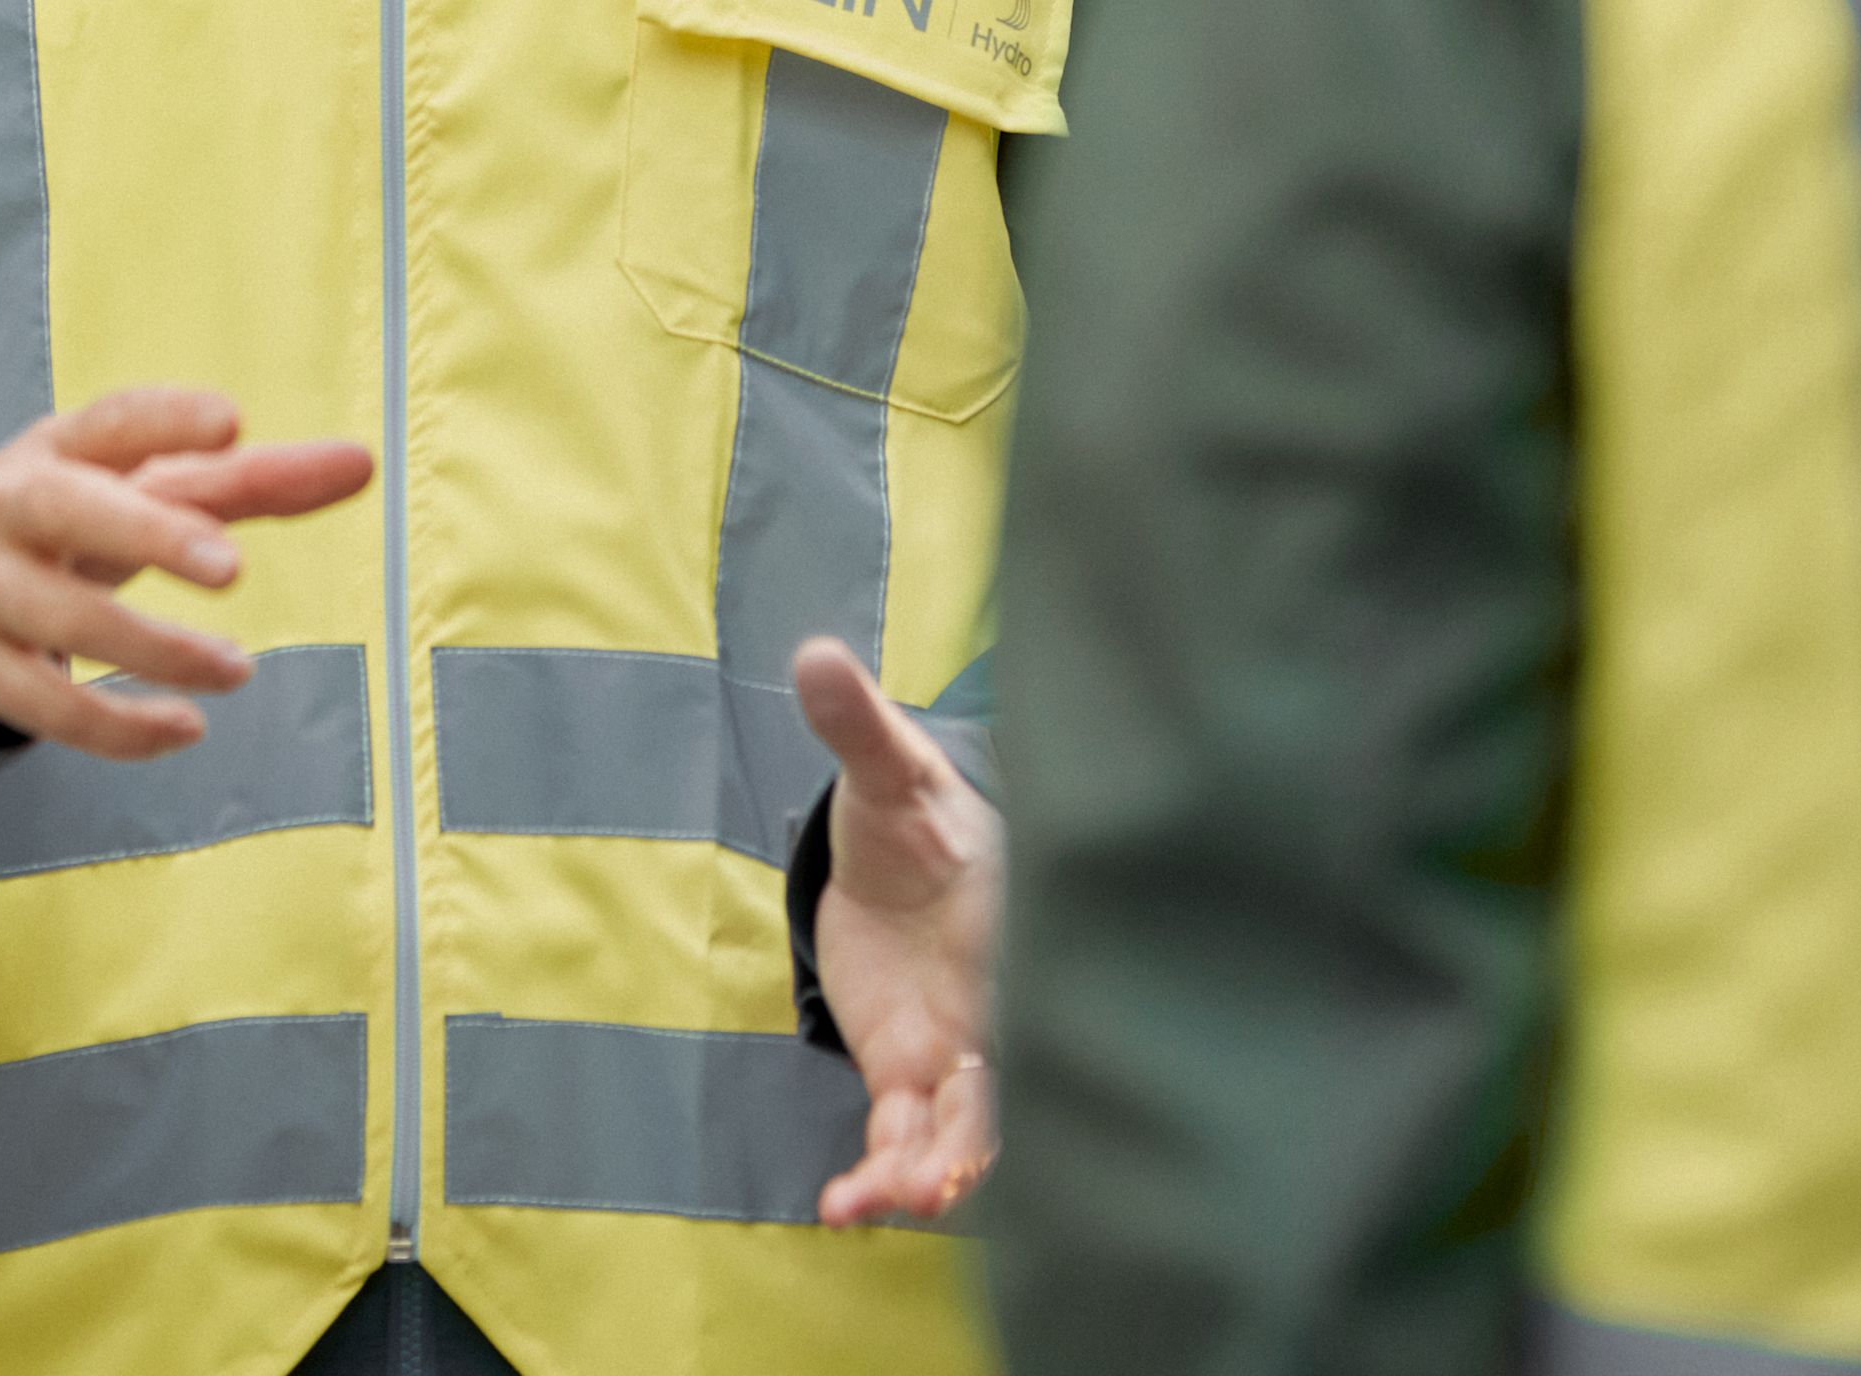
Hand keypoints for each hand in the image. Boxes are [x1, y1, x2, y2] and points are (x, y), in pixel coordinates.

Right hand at [0, 386, 374, 761]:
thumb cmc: (69, 519)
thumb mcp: (136, 490)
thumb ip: (248, 479)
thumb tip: (362, 462)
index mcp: (55, 449)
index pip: (110, 421)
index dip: (167, 419)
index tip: (231, 422)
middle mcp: (9, 508)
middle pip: (73, 510)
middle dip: (151, 535)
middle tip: (233, 567)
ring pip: (70, 622)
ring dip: (162, 652)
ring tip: (238, 668)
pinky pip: (50, 708)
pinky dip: (122, 726)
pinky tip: (186, 726)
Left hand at [796, 635, 1002, 1226]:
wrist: (893, 855)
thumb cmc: (913, 811)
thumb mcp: (886, 768)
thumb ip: (858, 723)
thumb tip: (816, 656)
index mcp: (1018, 935)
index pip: (1044, 998)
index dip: (1028, 1054)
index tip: (994, 1083)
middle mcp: (1004, 1007)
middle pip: (1012, 1093)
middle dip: (979, 1144)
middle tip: (933, 1179)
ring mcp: (962, 1052)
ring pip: (963, 1134)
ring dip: (927, 1174)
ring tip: (871, 1200)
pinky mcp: (911, 1075)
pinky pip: (906, 1137)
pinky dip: (881, 1176)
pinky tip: (841, 1205)